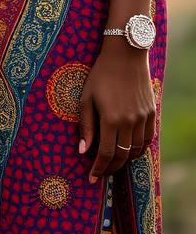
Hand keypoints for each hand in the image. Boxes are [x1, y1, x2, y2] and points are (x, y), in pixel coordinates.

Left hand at [78, 38, 155, 181]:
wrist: (125, 55)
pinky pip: (147, 139)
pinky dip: (138, 149)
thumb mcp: (86, 98)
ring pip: (136, 150)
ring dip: (125, 160)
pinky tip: (129, 150)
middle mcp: (130, 122)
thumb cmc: (100, 75)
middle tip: (101, 174)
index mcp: (111, 119)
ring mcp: (143, 118)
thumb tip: (83, 151)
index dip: (99, 169)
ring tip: (113, 162)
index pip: (107, 154)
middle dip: (111, 168)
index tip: (92, 178)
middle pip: (123, 156)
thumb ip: (85, 126)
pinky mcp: (151, 113)